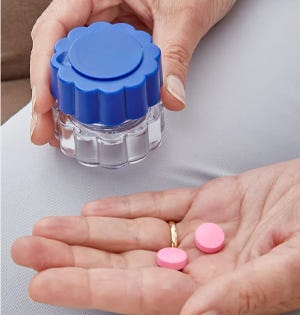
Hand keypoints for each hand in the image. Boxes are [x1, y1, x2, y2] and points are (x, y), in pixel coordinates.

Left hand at [12, 159, 299, 314]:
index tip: (45, 284)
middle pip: (125, 264)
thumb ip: (245, 294)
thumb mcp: (293, 266)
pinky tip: (96, 213)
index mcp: (219, 291)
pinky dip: (128, 209)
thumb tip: (195, 314)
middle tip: (29, 250)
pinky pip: (161, 207)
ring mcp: (203, 231)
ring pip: (135, 234)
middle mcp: (203, 265)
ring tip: (49, 228)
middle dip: (74, 258)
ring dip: (91, 231)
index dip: (91, 288)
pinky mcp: (210, 203)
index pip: (141, 295)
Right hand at [30, 0, 235, 144]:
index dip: (44, 68)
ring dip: (66, 96)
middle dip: (48, 92)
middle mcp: (96, 7)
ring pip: (76, 62)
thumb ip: (175, 57)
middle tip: (46, 126)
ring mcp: (107, 26)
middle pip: (59, 51)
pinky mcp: (120, 41)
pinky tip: (86, 109)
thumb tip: (170, 97)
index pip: (57, 27)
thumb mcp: (185, 16)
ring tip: (59, 126)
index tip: (46, 103)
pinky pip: (99, 67)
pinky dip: (91, 91)